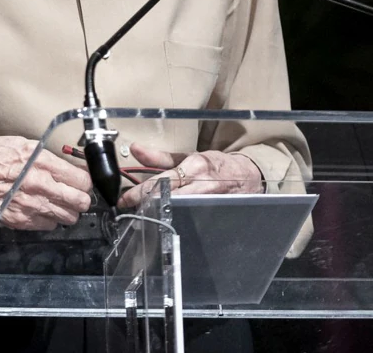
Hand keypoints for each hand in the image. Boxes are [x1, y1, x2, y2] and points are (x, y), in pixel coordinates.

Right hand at [0, 135, 92, 229]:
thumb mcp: (16, 143)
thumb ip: (41, 154)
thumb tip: (62, 162)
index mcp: (38, 160)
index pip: (79, 177)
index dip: (86, 181)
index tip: (84, 182)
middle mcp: (37, 183)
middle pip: (78, 200)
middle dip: (82, 199)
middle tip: (79, 196)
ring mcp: (27, 204)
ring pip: (66, 216)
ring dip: (68, 212)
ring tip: (63, 206)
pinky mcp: (17, 220)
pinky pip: (46, 226)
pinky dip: (49, 220)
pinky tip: (44, 212)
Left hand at [117, 142, 263, 209]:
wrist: (247, 176)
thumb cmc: (215, 165)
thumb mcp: (188, 156)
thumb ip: (160, 156)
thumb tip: (135, 149)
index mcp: (194, 166)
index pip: (162, 180)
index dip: (141, 191)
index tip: (125, 199)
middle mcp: (202, 184)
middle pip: (168, 198)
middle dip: (146, 205)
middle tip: (129, 210)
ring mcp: (208, 201)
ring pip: (178, 211)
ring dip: (158, 214)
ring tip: (142, 217)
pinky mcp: (212, 213)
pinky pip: (190, 219)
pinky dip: (174, 221)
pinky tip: (163, 223)